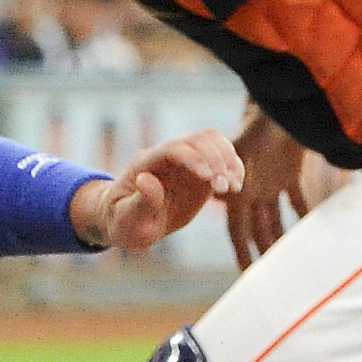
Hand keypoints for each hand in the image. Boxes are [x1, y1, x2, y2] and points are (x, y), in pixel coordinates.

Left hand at [75, 128, 241, 252]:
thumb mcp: (128, 220)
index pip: (173, 149)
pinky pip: (221, 158)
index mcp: (147, 163)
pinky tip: (236, 186)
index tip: (209, 178)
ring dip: (228, 160)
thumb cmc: (125, 223)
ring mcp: (185, 161)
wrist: (130, 222)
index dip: (194, 158)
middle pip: (198, 138)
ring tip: (232, 187)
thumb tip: (147, 180)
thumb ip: (140, 202)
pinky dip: (233, 167)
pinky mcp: (199, 171)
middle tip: (222, 188)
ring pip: (213, 142)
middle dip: (215, 158)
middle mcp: (168, 156)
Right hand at [224, 103, 309, 268]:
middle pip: (257, 230)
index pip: (238, 230)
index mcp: (240, 189)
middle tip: (271, 281)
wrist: (283, 101)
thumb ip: (233, 171)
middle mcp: (252, 190)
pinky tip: (312, 229)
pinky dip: (303, 213)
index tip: (247, 277)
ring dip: (281, 238)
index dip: (242, 253)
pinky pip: (296, 200)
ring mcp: (269, 182)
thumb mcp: (244, 147)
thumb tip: (221, 196)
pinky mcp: (287, 173)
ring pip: (275, 219)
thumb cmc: (263, 121)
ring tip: (291, 262)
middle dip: (262, 254)